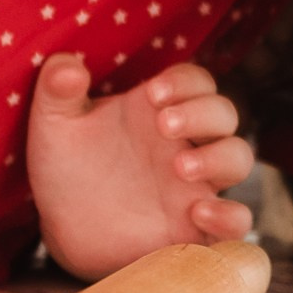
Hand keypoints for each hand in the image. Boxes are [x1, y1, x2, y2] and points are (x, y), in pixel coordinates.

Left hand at [25, 53, 252, 281]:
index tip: (153, 93)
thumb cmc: (67, 167)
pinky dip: (231, 216)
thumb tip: (65, 64)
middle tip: (164, 125)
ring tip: (181, 167)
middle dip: (203, 114)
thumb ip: (58, 91)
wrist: (63, 228)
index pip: (195, 82)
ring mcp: (197, 185)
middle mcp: (187, 142)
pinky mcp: (197, 228)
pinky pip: (236, 221)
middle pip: (224, 114)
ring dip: (219, 157)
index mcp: (159, 110)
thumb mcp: (54, 126)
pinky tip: (199, 213)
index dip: (185, 82)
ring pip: (238, 158)